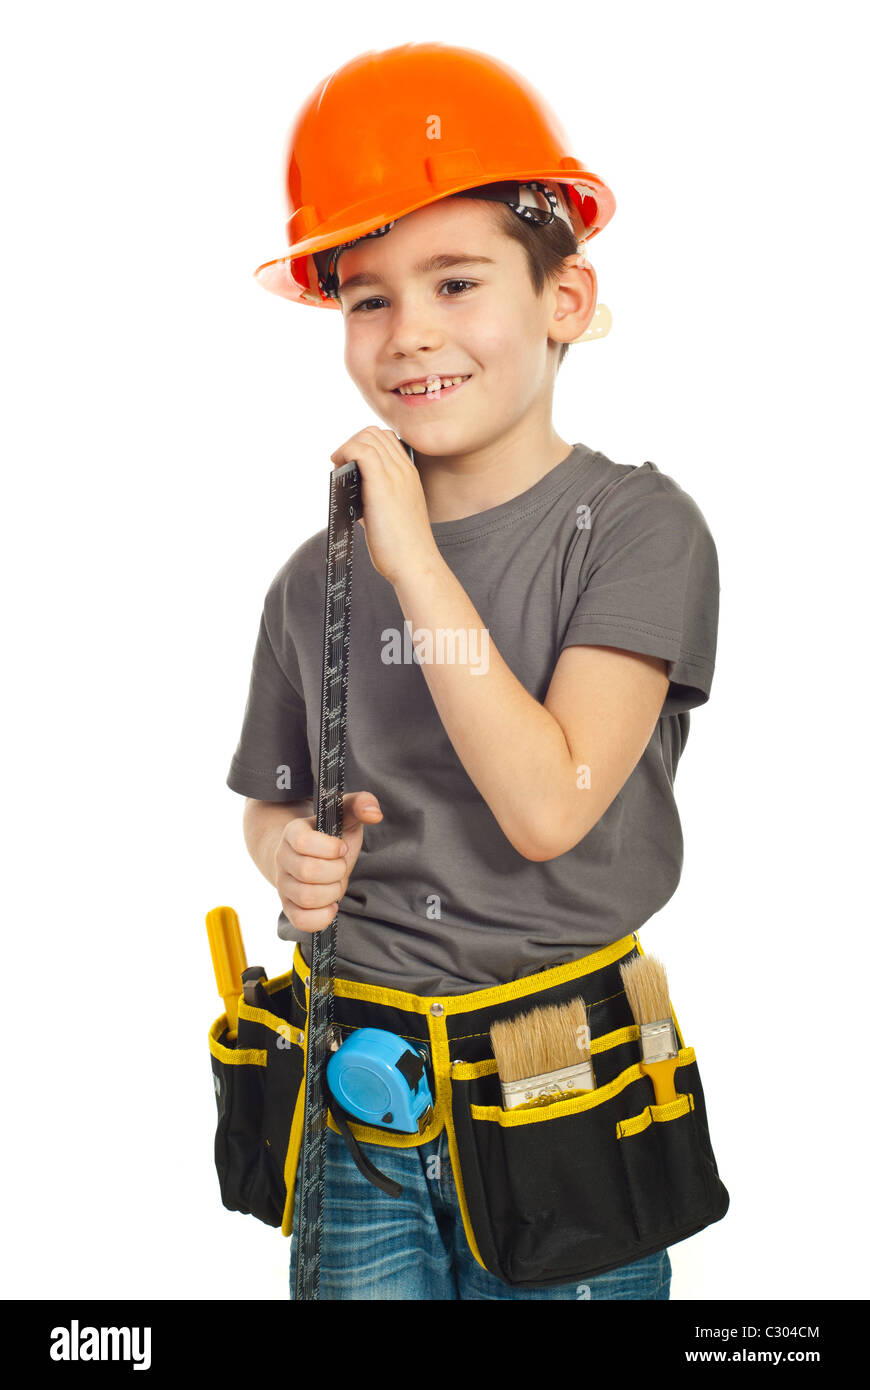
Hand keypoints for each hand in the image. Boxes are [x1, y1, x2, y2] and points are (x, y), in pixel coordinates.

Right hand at [273, 791, 382, 933]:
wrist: (309, 857)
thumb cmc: (332, 836)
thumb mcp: (346, 816)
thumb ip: (360, 805)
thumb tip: (374, 813)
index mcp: (293, 833)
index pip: (303, 842)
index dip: (330, 848)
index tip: (341, 847)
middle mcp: (282, 858)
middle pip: (308, 872)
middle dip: (336, 871)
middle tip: (340, 865)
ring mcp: (283, 884)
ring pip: (307, 897)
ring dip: (332, 892)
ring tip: (336, 883)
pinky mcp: (289, 907)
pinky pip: (302, 920)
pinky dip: (322, 917)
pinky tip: (331, 905)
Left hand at [329, 427, 439, 584]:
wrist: (415, 562)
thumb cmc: (402, 547)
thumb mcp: (391, 514)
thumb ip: (375, 498)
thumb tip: (351, 490)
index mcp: (410, 475)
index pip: (386, 440)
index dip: (364, 445)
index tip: (351, 465)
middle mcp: (404, 470)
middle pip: (375, 433)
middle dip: (353, 444)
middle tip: (341, 466)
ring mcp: (395, 474)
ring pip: (367, 437)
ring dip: (346, 448)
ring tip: (338, 468)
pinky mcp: (382, 484)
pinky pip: (360, 450)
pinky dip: (344, 452)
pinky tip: (338, 468)